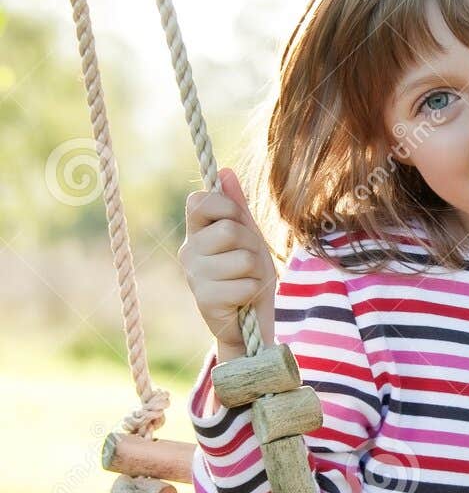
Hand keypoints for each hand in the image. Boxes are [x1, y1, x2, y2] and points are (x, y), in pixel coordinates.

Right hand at [179, 168, 276, 351]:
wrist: (249, 321)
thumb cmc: (249, 274)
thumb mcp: (248, 236)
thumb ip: (237, 206)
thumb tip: (226, 171)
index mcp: (196, 232)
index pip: (200, 200)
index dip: (225, 206)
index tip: (236, 221)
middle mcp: (189, 252)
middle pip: (230, 230)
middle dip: (252, 245)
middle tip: (249, 262)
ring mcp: (194, 277)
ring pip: (242, 258)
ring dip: (256, 271)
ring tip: (247, 281)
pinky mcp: (205, 301)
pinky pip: (245, 284)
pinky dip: (253, 291)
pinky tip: (242, 300)